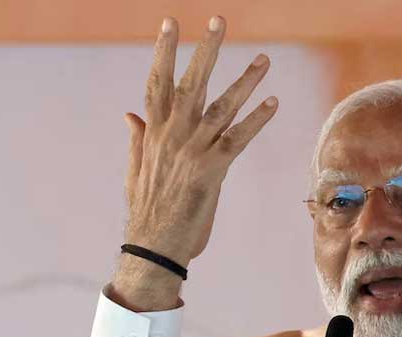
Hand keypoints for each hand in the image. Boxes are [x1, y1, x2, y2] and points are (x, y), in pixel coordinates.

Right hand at [111, 15, 277, 310]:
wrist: (153, 248)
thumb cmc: (146, 212)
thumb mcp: (136, 170)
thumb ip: (136, 139)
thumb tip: (128, 114)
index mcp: (152, 133)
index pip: (157, 82)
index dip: (163, 51)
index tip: (169, 23)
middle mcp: (171, 136)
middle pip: (190, 83)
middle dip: (206, 50)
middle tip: (219, 20)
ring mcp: (191, 152)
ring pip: (220, 107)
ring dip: (244, 81)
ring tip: (264, 59)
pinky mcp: (211, 172)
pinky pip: (238, 139)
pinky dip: (256, 120)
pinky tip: (273, 102)